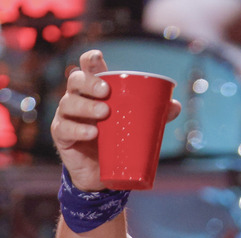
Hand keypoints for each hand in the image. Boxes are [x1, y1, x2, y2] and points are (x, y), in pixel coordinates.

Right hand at [50, 50, 181, 190]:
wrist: (101, 173)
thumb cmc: (118, 139)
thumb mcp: (136, 125)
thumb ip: (155, 114)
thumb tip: (175, 105)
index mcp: (94, 91)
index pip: (87, 69)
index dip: (90, 60)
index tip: (98, 58)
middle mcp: (77, 99)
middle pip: (75, 81)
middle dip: (89, 82)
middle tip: (106, 91)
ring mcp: (67, 117)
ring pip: (68, 103)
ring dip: (86, 105)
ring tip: (104, 112)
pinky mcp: (62, 137)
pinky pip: (64, 129)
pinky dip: (78, 129)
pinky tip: (92, 132)